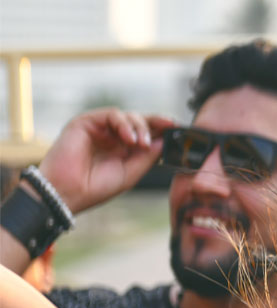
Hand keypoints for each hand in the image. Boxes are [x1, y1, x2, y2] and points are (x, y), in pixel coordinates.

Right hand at [37, 108, 175, 212]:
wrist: (68, 193)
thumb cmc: (96, 187)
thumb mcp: (131, 172)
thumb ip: (148, 157)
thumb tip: (166, 142)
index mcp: (123, 148)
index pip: (146, 132)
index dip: (162, 129)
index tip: (178, 129)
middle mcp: (112, 136)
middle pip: (140, 120)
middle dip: (156, 123)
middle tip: (169, 128)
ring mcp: (99, 128)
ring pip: (128, 116)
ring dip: (140, 127)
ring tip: (142, 143)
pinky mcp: (86, 122)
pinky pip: (112, 114)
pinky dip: (125, 124)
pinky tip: (130, 138)